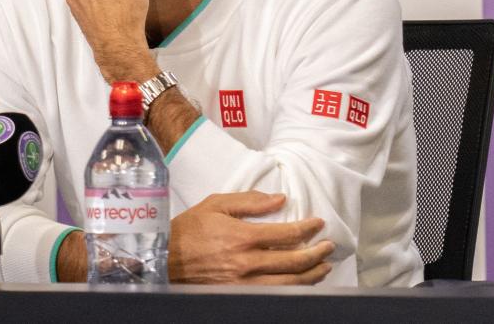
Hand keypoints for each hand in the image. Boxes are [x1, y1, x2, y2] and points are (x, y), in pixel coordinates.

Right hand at [169, 191, 333, 284]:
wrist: (165, 258)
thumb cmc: (189, 229)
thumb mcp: (216, 204)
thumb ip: (250, 201)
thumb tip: (279, 199)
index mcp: (243, 237)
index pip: (287, 234)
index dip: (308, 228)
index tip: (318, 224)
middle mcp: (248, 263)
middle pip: (295, 261)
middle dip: (317, 253)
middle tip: (328, 247)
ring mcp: (245, 283)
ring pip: (290, 283)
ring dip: (311, 275)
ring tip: (323, 267)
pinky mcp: (240, 295)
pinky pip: (276, 295)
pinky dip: (294, 289)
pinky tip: (301, 283)